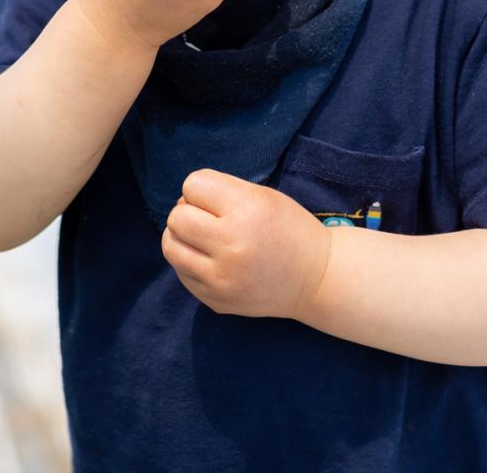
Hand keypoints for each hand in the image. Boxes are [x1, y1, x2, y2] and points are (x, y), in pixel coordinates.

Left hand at [161, 168, 332, 320]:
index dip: (202, 189)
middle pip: (176, 217)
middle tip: (209, 219)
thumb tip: (181, 200)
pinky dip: (190, 262)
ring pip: (170, 247)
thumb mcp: (262, 196)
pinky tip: (211, 261)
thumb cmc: (288, 229)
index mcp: (246, 211)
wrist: (316, 279)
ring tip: (203, 239)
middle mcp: (231, 246)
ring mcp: (221, 279)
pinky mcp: (216, 301)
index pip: (192, 185)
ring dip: (182, 237)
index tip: (219, 200)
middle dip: (188, 212)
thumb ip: (221, 191)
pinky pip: (181, 273)